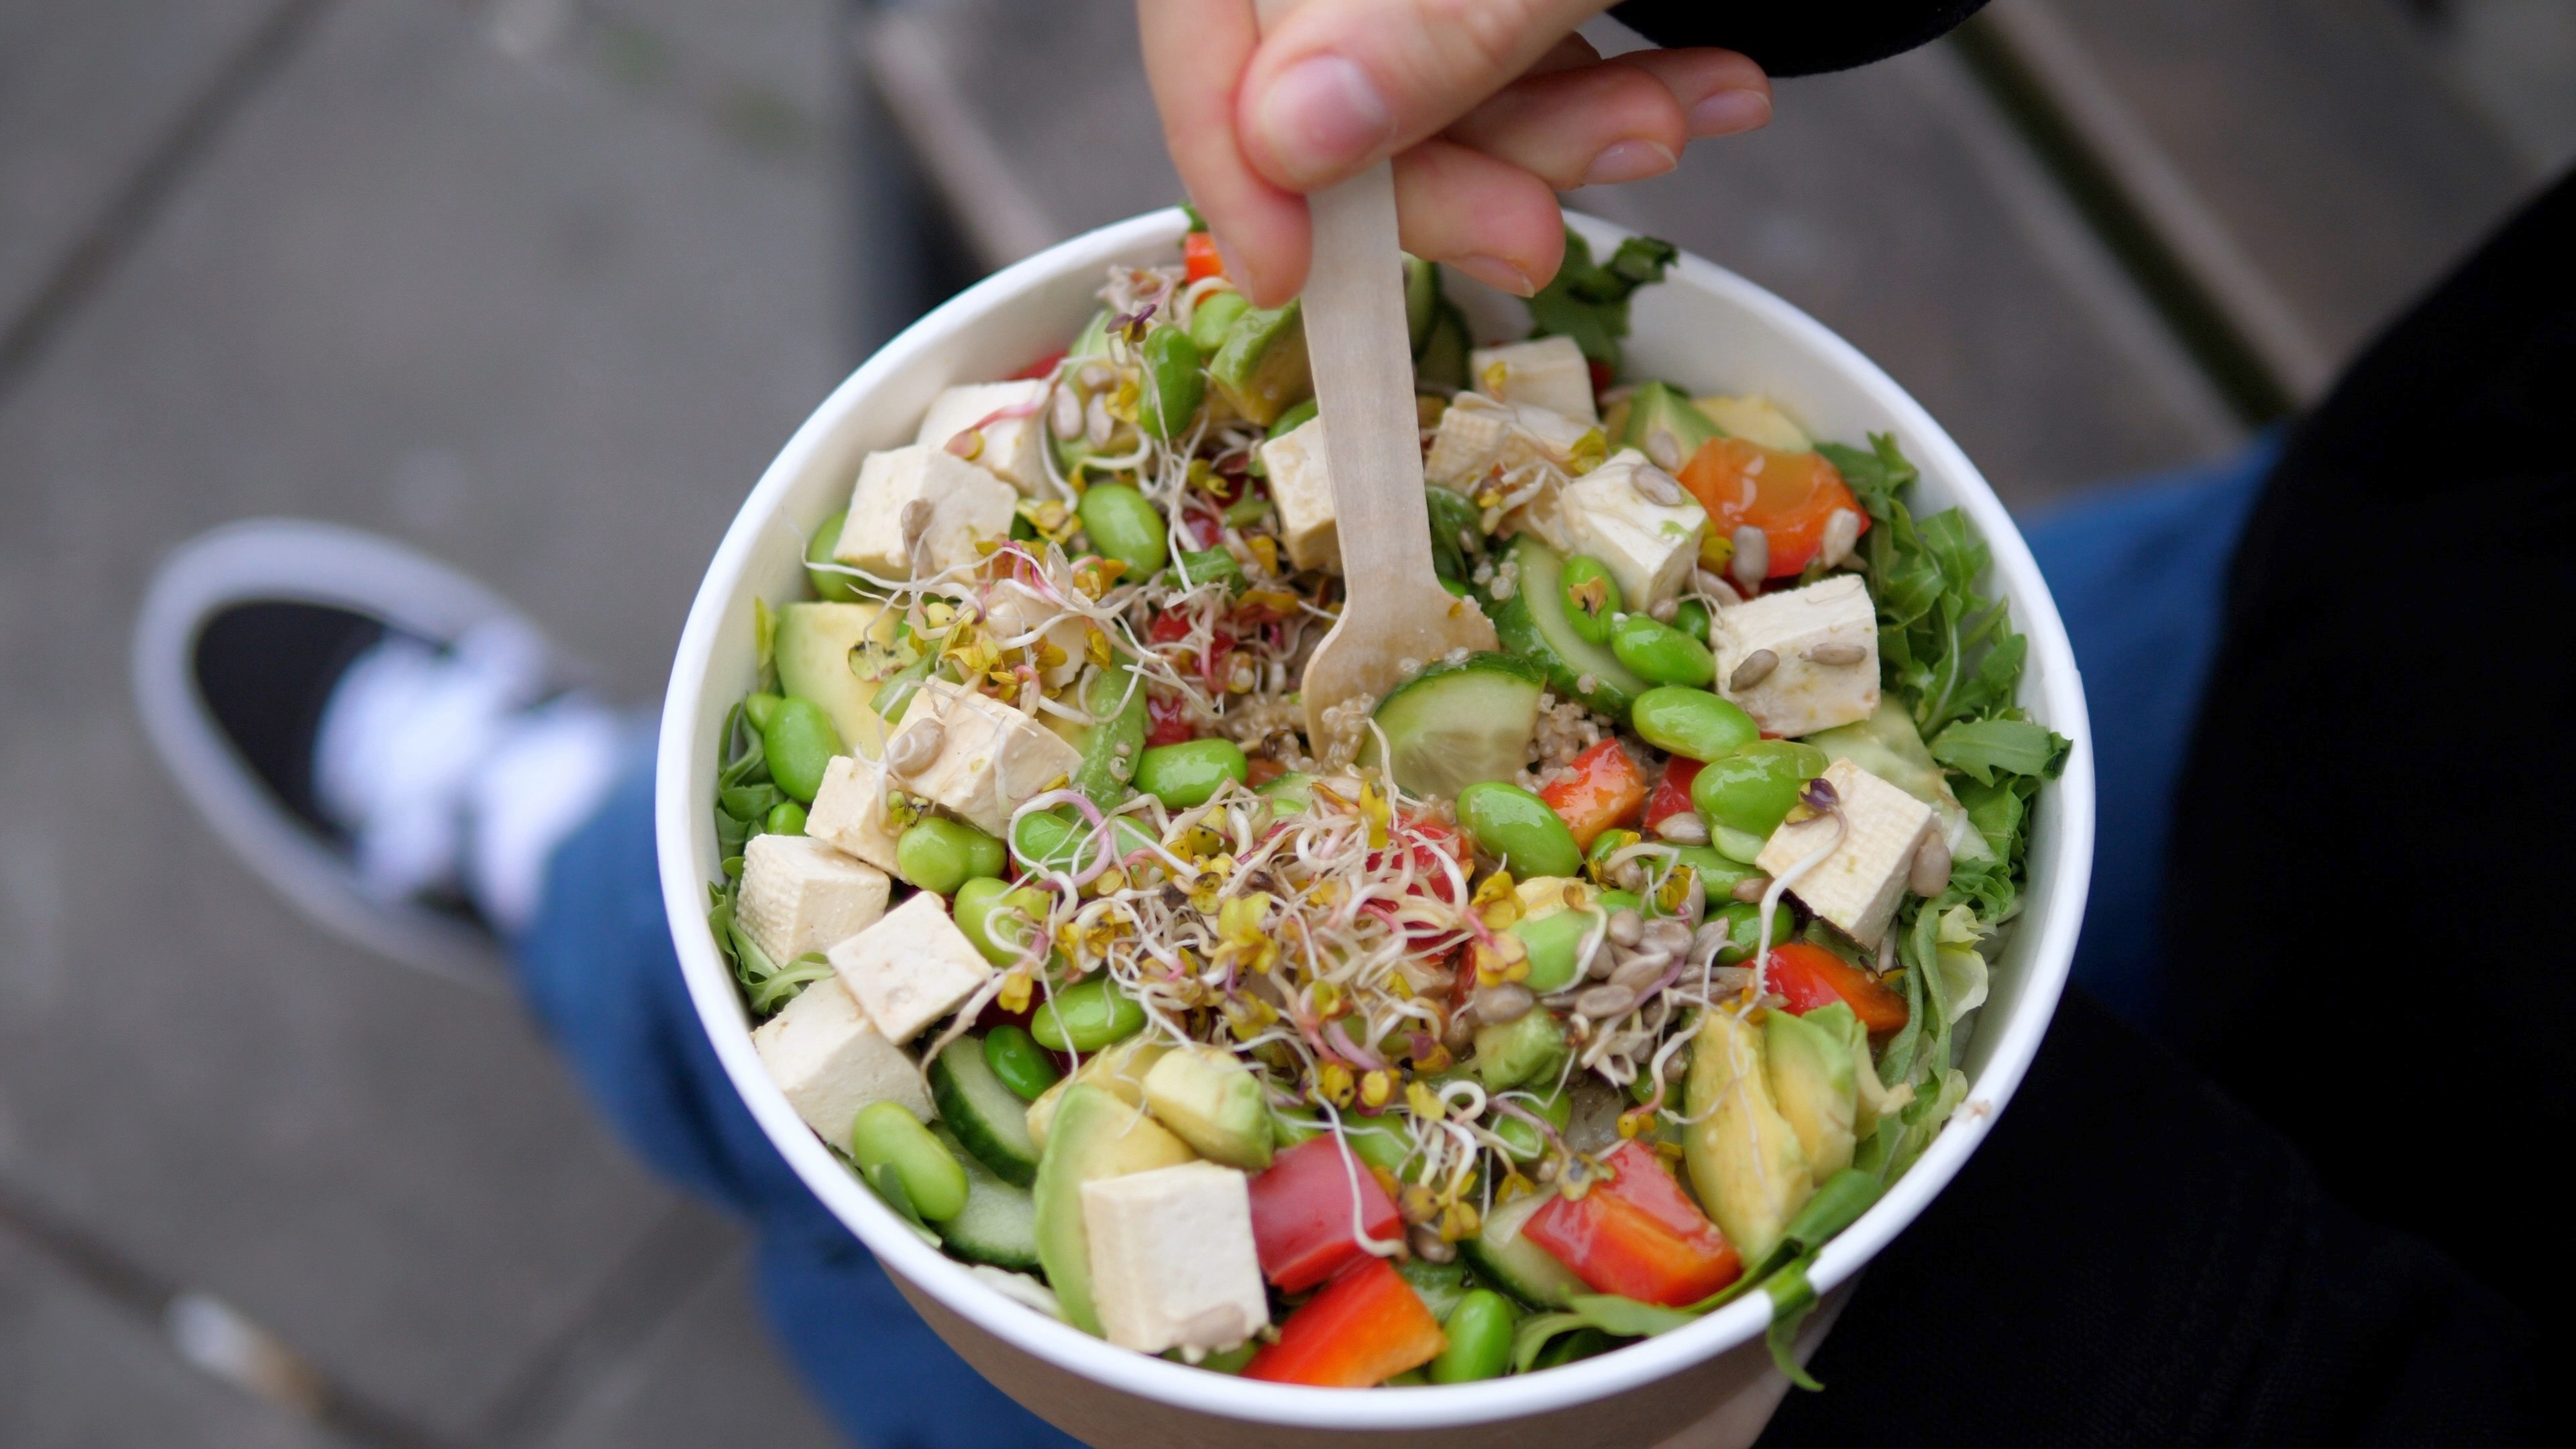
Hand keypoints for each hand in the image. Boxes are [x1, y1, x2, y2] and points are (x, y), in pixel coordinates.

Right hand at [1138, 0, 1770, 305]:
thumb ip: (1436, 15)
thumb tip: (1293, 138)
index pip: (1200, 5)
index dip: (1230, 148)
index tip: (1291, 272)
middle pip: (1311, 59)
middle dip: (1443, 163)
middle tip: (1539, 234)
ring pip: (1428, 68)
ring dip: (1561, 131)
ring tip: (1683, 117)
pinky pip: (1517, 36)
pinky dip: (1612, 84)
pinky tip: (1704, 86)